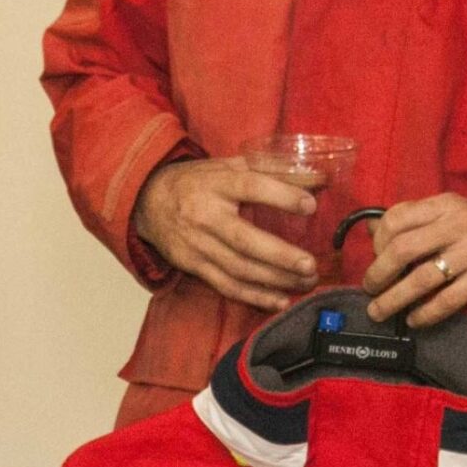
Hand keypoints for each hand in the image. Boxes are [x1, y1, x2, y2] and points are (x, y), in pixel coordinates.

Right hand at [133, 155, 321, 309]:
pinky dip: (254, 297)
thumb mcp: (229, 166)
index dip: (281, 196)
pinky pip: (226, 286)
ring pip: (239, 269)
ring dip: (275, 280)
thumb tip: (318, 179)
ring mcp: (197, 244)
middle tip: (310, 264)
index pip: (251, 187)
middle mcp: (205, 215)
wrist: (148, 201)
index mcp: (217, 184)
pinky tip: (279, 300)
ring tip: (306, 282)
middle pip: (245, 240)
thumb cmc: (198, 182)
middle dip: (281, 256)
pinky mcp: (193, 266)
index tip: (311, 205)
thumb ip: (272, 170)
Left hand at [361, 194, 466, 328]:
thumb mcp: (452, 214)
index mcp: (445, 203)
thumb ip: (415, 220)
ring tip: (380, 311)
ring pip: (421, 278)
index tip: (375, 259)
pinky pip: (447, 299)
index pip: (396, 217)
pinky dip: (425, 313)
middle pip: (403, 249)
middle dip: (378, 274)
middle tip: (370, 289)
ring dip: (394, 299)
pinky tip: (415, 320)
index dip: (377, 242)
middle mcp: (459, 222)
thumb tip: (370, 230)